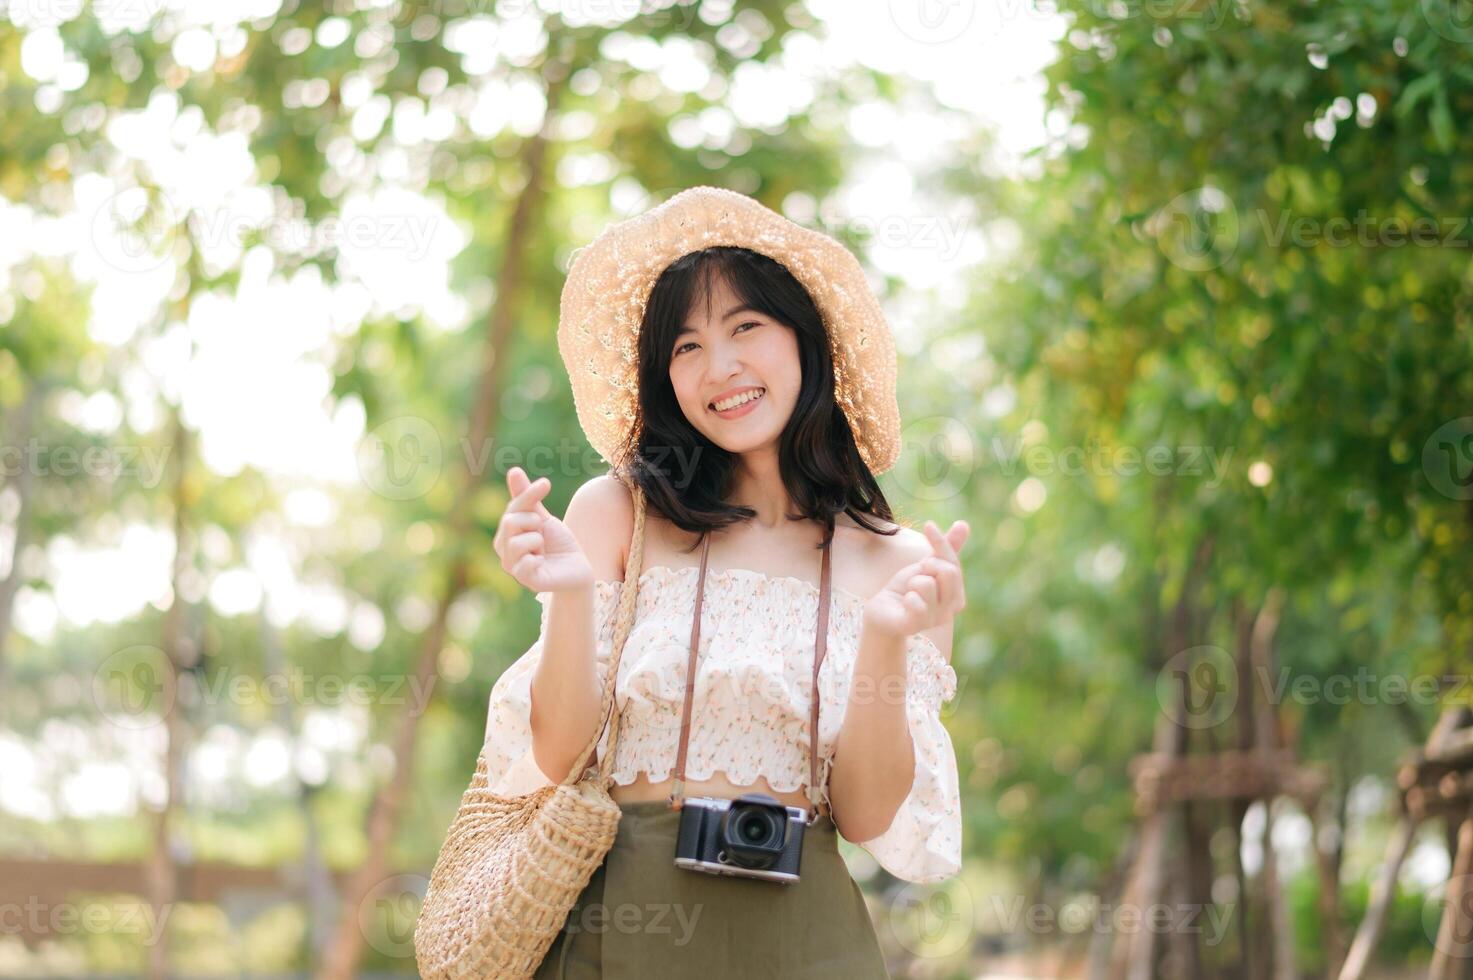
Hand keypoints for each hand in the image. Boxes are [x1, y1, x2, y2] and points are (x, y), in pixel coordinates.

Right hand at [493, 467, 594, 593]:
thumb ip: (527, 497)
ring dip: (537, 541)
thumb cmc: (558, 543)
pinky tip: (543, 562)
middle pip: (510, 522)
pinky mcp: (526, 580)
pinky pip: (525, 563)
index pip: (511, 508)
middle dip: (534, 522)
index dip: (529, 495)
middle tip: (543, 535)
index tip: (546, 484)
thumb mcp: (543, 516)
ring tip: (543, 550)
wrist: (577, 568)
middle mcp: (504, 551)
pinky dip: (538, 559)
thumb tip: (513, 470)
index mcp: (505, 534)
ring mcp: (513, 567)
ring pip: (516, 542)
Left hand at [862, 520, 968, 640]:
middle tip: (917, 572)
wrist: (882, 610)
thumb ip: (946, 548)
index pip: (953, 564)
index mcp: (956, 597)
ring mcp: (933, 620)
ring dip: (912, 582)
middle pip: (948, 573)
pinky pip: (915, 602)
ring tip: (909, 592)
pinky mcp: (915, 626)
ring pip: (927, 584)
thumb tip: (964, 523)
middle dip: (928, 565)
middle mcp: (949, 611)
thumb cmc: (907, 588)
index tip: (928, 525)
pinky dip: (906, 597)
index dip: (941, 543)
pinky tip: (904, 604)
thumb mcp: (926, 565)